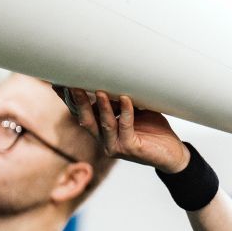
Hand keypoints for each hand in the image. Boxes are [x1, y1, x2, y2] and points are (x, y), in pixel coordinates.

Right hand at [68, 88, 190, 173]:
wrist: (172, 154)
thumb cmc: (152, 130)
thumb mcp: (134, 110)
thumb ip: (121, 99)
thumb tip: (113, 76)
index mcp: (101, 129)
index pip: (81, 113)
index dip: (69, 100)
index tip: (58, 83)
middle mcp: (104, 139)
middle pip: (85, 119)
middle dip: (78, 101)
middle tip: (71, 84)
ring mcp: (116, 146)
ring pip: (103, 124)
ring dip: (100, 107)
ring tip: (98, 90)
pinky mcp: (131, 149)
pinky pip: (125, 128)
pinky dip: (126, 112)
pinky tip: (126, 99)